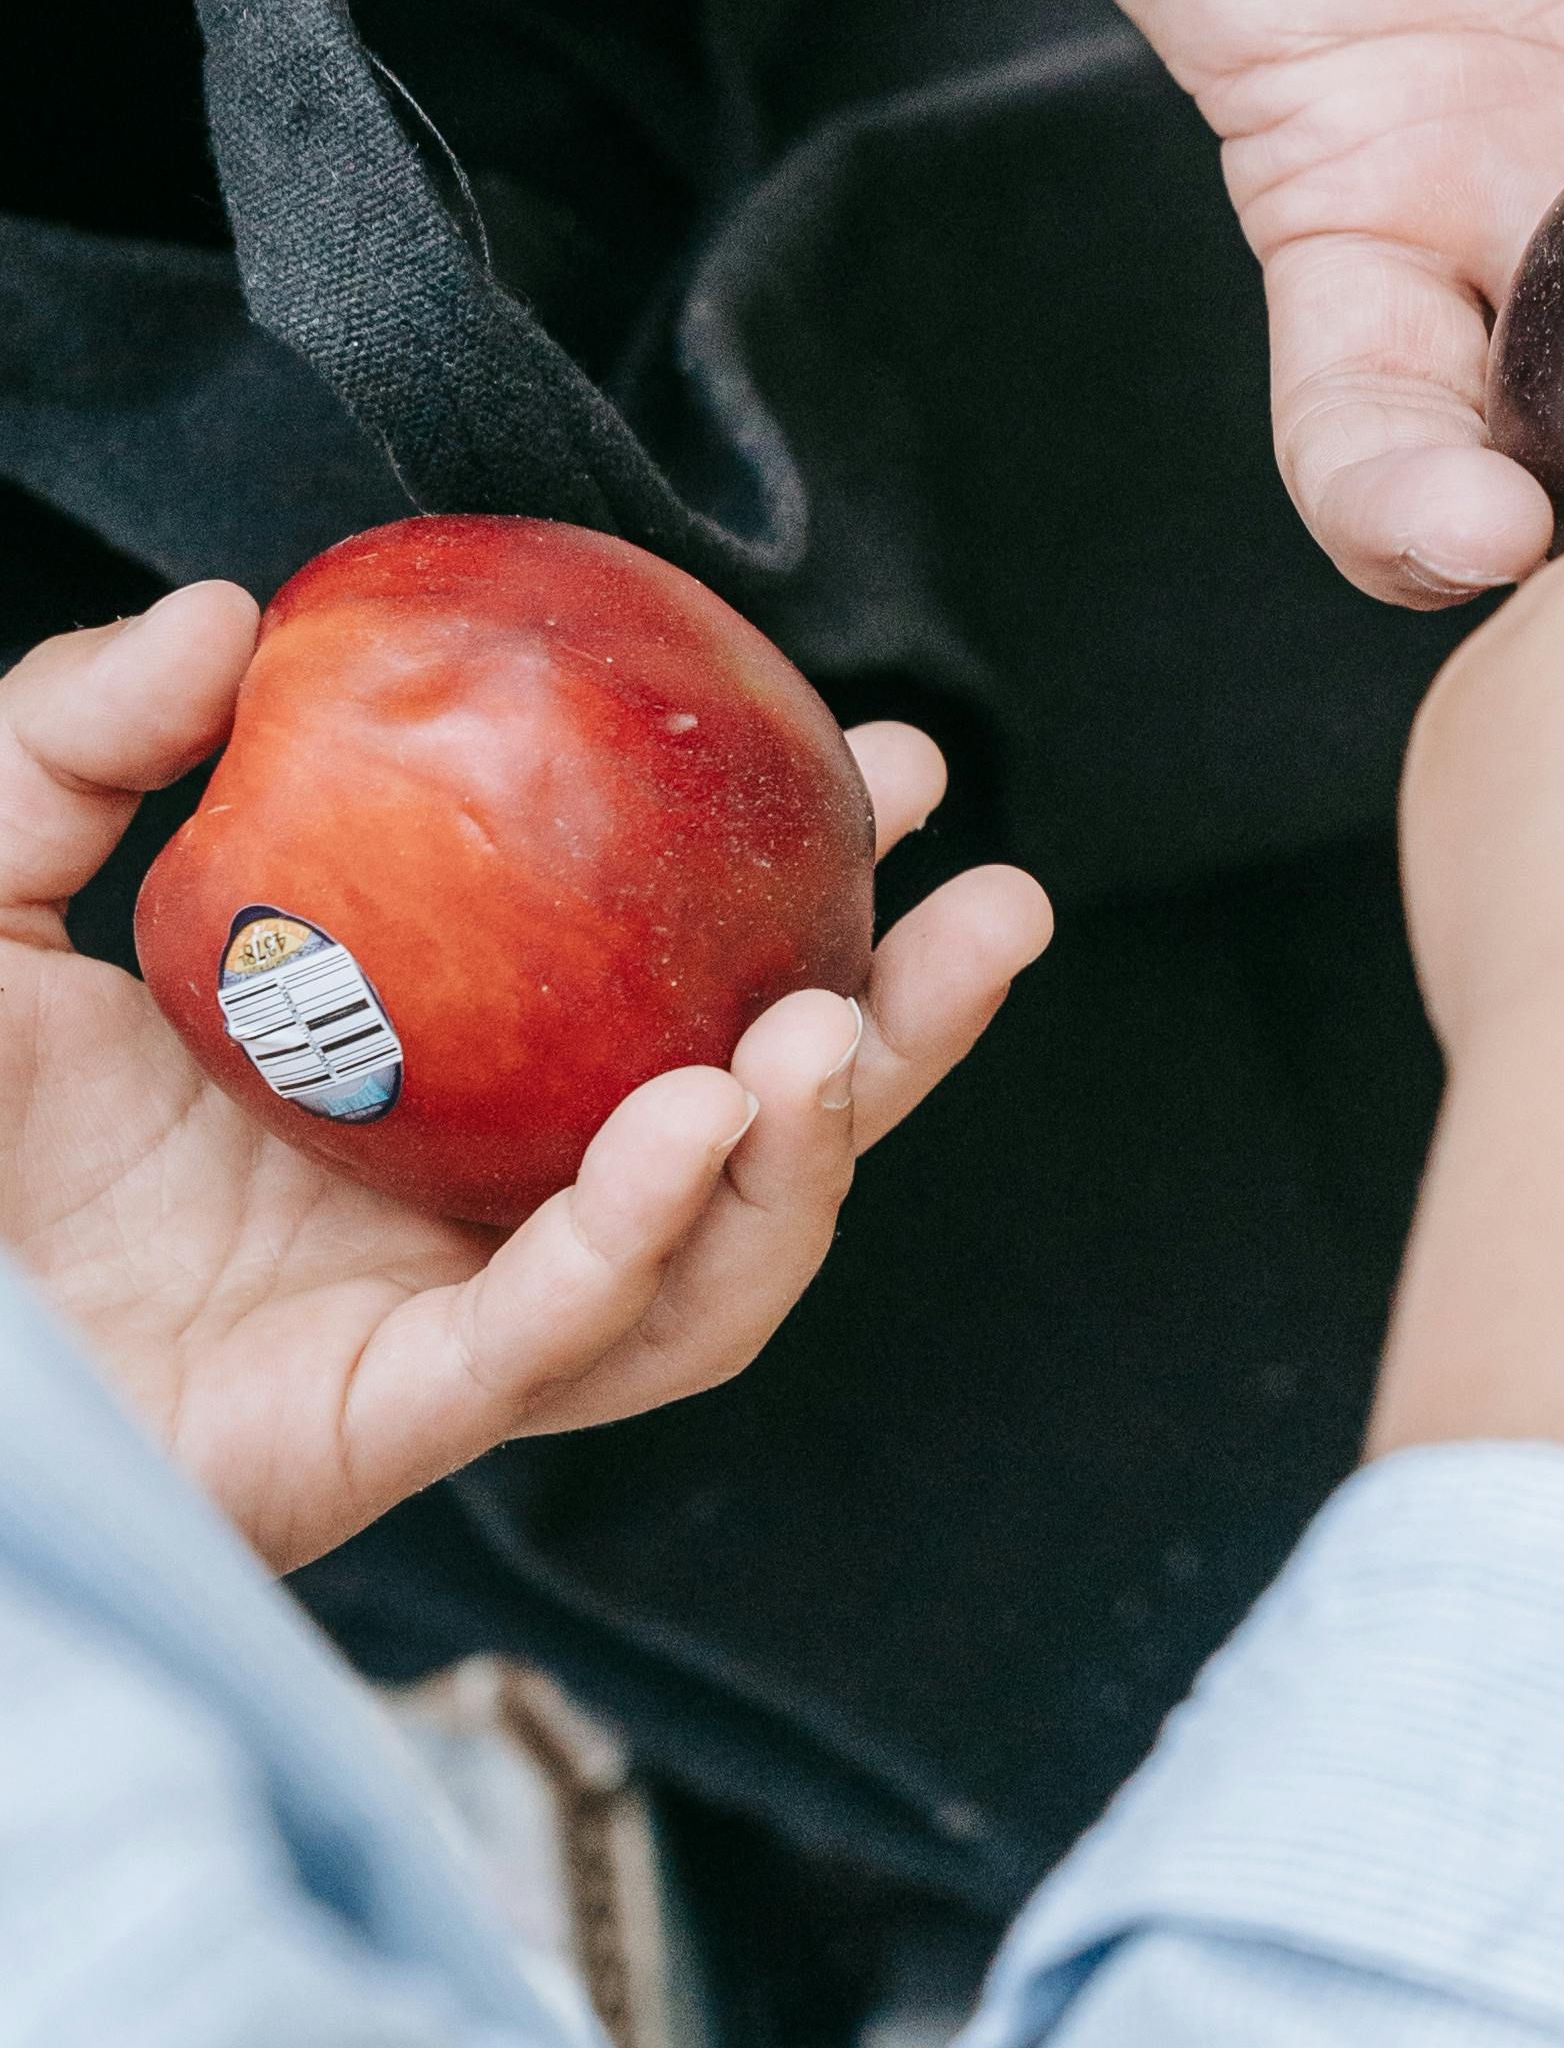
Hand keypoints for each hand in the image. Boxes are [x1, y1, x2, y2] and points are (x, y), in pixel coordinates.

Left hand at [0, 585, 1048, 1575]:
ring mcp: (429, 1332)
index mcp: (420, 1088)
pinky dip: (641, 1243)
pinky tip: (697, 1128)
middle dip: (900, 1038)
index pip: (659, 990)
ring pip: (698, 1274)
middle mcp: (458, 1213)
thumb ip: (83, 735)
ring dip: (809, 1159)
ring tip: (840, 1030)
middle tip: (990, 907)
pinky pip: (551, 1346)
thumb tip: (246, 617)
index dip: (793, 887)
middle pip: (744, 1144)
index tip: (882, 767)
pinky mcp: (371, 1430)